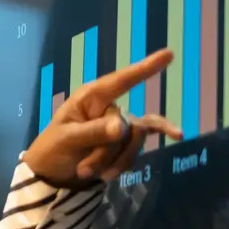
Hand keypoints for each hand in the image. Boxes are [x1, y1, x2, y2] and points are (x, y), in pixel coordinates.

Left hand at [23, 49, 183, 186]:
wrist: (50, 174)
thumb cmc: (52, 149)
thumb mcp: (67, 139)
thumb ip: (94, 132)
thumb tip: (124, 127)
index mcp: (90, 98)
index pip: (121, 81)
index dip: (145, 68)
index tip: (169, 55)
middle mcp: (107, 108)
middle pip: (127, 126)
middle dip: (107, 153)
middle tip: (84, 170)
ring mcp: (117, 126)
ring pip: (133, 142)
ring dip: (113, 163)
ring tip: (87, 174)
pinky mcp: (122, 144)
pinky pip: (138, 146)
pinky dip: (139, 153)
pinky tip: (177, 136)